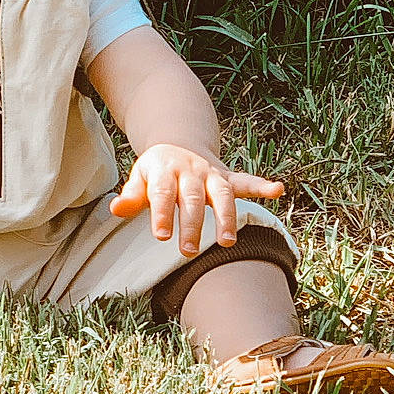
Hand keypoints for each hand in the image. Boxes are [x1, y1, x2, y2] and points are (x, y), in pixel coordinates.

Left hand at [109, 143, 283, 255]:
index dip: (161, 213)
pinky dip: (262, 185)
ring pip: (221, 194)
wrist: (178, 142)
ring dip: (226, 216)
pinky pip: (246, 181)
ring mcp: (211, 174)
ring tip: (227, 240)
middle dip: (191, 224)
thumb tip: (116, 209)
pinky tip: (277, 190)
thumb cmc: (156, 171)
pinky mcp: (227, 178)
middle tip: (187, 251)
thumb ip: (131, 195)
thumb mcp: (140, 178)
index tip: (161, 236)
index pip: (162, 193)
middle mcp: (190, 171)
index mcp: (164, 170)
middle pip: (192, 198)